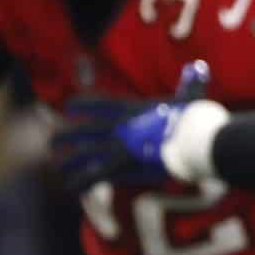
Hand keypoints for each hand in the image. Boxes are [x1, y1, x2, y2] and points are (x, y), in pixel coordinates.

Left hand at [52, 61, 210, 192]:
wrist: (194, 140)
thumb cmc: (195, 119)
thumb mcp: (190, 98)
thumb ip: (191, 83)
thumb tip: (199, 67)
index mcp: (132, 109)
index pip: (99, 104)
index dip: (81, 105)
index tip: (68, 107)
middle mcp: (119, 127)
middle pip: (84, 131)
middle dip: (67, 137)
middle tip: (54, 142)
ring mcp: (119, 146)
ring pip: (83, 154)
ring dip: (68, 161)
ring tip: (58, 166)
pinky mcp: (122, 166)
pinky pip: (94, 176)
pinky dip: (81, 182)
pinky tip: (70, 188)